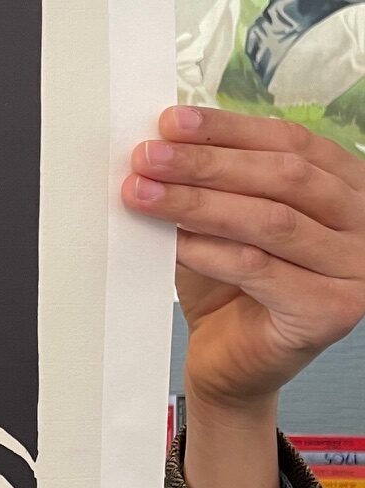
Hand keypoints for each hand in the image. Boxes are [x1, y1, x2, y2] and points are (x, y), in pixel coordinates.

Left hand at [122, 107, 364, 410]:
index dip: (230, 129)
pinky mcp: (330, 311)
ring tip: (144, 193)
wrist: (233, 364)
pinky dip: (208, 250)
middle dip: (208, 163)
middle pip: (284, 177)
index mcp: (350, 188)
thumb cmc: (231, 287)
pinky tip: (170, 241)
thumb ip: (216, 179)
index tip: (172, 123)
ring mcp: (356, 271)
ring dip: (199, 202)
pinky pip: (259, 268)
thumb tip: (169, 137)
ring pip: (271, 220)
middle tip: (149, 157)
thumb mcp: (227, 219)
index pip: (293, 143)